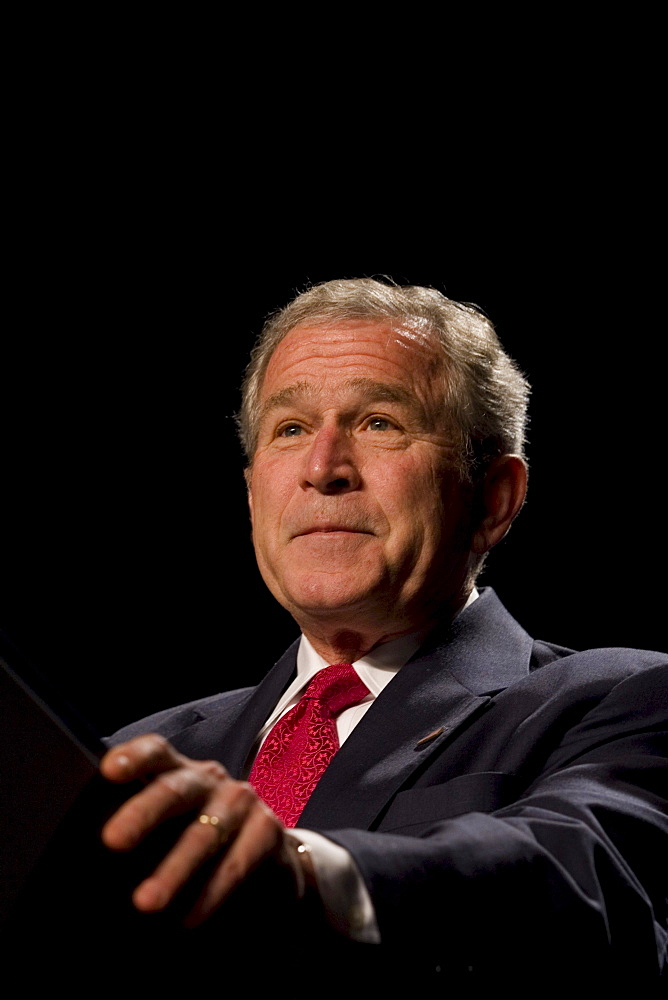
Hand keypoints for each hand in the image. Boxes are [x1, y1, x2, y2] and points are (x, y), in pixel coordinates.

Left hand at [100, 734, 309, 926]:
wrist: (270, 855)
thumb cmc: (202, 838)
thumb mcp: (173, 825)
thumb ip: (142, 827)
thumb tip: (90, 859)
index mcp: (180, 772)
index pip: (156, 753)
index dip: (134, 757)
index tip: (108, 771)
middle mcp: (210, 780)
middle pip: (175, 790)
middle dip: (142, 813)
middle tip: (112, 840)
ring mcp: (241, 802)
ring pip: (203, 835)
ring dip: (174, 870)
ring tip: (145, 903)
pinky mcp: (267, 830)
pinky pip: (236, 863)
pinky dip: (211, 893)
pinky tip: (189, 917)